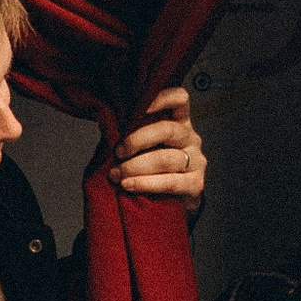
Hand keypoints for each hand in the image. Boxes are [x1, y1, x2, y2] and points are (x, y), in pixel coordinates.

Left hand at [112, 85, 206, 211]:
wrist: (170, 202)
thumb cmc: (150, 168)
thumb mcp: (141, 145)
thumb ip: (130, 131)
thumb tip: (104, 119)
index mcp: (179, 122)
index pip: (180, 99)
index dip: (162, 98)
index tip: (138, 106)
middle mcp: (191, 138)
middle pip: (168, 130)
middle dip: (137, 140)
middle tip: (117, 152)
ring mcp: (196, 161)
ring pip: (166, 159)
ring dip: (135, 166)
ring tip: (117, 174)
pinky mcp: (196, 184)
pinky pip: (170, 182)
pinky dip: (145, 183)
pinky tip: (129, 185)